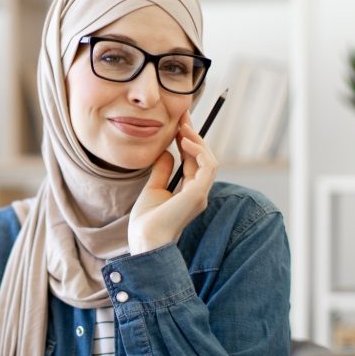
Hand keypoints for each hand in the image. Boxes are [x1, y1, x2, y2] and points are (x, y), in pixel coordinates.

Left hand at [128, 111, 218, 254]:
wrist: (145, 239)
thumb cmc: (147, 221)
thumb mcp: (153, 189)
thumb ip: (161, 171)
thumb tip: (165, 153)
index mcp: (190, 192)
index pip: (194, 161)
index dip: (189, 140)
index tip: (180, 122)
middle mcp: (199, 192)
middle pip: (203, 157)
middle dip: (195, 135)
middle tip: (183, 116)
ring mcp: (201, 194)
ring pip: (209, 159)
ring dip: (197, 140)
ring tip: (183, 127)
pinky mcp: (198, 194)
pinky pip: (208, 166)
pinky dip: (199, 151)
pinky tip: (185, 141)